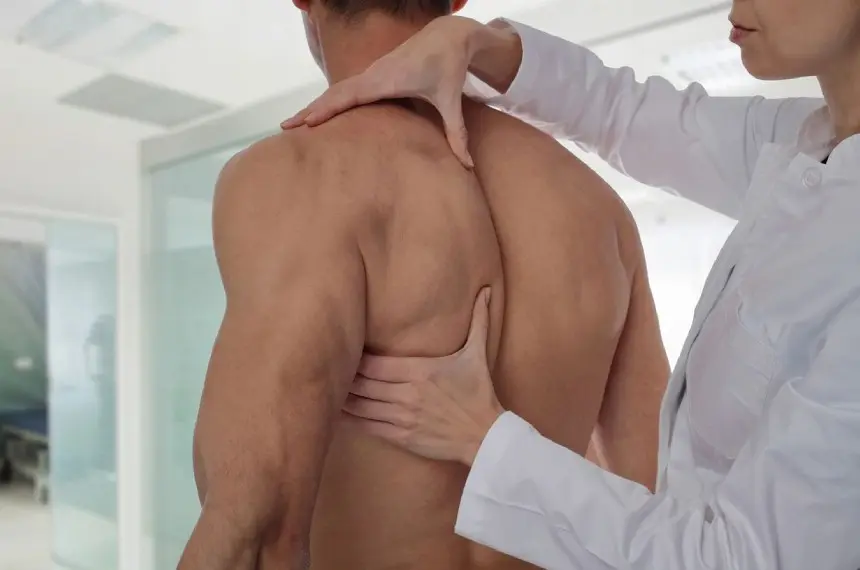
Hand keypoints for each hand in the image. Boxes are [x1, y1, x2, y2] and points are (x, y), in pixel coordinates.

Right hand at [281, 15, 478, 167]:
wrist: (448, 36)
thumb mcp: (452, 100)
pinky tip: (318, 114)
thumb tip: (467, 165)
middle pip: (335, 94)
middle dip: (310, 109)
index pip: (350, 96)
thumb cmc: (448, 66)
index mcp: (387, 80)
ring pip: (337, 90)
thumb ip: (457, 133)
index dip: (328, 109)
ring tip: (294, 124)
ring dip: (315, 105)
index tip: (307, 122)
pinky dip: (328, 101)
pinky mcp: (373, 75)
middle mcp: (374, 75)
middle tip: (286, 127)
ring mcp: (371, 74)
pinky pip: (345, 89)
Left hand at [342, 288, 503, 465]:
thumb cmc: (478, 392)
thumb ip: (478, 320)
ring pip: (360, 405)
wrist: (485, 435)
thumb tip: (486, 291)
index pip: (374, 364)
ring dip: (343, 397)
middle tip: (330, 368)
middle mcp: (407, 393)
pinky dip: (351, 419)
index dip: (356, 359)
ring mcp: (402, 417)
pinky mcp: (401, 436)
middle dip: (345, 376)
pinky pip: (367, 426)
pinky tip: (338, 412)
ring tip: (328, 387)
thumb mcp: (476, 354)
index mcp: (420, 371)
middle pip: (362, 383)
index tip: (345, 350)